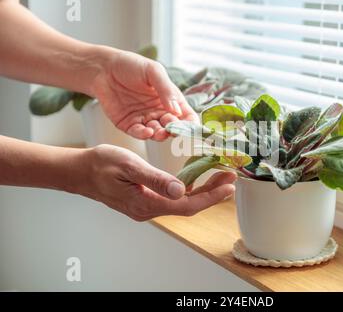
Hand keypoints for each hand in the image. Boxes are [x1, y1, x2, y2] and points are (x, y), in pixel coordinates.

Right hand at [80, 144, 235, 220]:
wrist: (80, 172)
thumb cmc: (101, 165)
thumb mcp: (129, 166)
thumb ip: (156, 179)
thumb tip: (181, 190)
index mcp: (146, 203)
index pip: (187, 205)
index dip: (210, 197)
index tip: (229, 186)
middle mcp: (149, 210)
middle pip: (188, 206)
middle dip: (212, 193)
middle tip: (230, 177)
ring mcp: (147, 207)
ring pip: (181, 203)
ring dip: (202, 191)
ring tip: (219, 176)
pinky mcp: (145, 201)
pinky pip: (172, 199)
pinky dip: (188, 190)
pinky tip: (197, 180)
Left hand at [91, 49, 197, 140]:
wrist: (102, 68)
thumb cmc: (131, 65)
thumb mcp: (153, 71)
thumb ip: (166, 90)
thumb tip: (177, 111)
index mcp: (171, 99)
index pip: (186, 116)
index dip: (190, 124)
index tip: (190, 128)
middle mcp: (160, 111)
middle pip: (173, 127)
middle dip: (175, 131)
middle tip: (173, 130)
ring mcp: (145, 119)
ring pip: (158, 133)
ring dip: (160, 135)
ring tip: (160, 132)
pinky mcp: (129, 125)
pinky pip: (139, 133)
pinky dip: (144, 135)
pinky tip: (146, 131)